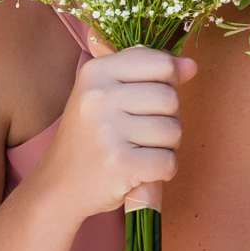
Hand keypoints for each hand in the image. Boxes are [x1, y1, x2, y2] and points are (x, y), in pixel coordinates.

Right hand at [35, 47, 192, 221]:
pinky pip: (168, 162)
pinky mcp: (119, 164)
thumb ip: (150, 73)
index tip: (146, 101)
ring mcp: (108, 130)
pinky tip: (139, 171)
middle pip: (171, 98)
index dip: (167, 84)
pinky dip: (162, 171)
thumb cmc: (91, 137)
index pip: (162, 63)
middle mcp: (99, 96)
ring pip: (174, 131)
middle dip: (166, 119)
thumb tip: (191, 65)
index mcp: (96, 71)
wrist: (58, 186)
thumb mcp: (109, 93)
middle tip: (138, 134)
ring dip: (164, 147)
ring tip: (136, 151)